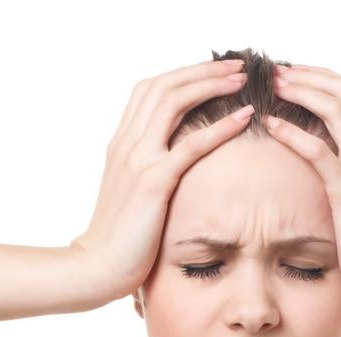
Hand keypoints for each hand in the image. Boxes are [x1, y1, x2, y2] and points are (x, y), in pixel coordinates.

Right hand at [68, 58, 255, 302]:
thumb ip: (147, 172)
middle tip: (236, 66)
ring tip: (241, 80)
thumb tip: (172, 166)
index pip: (151, 90)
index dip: (184, 74)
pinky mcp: (153, 182)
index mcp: (122, 143)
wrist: (96, 266)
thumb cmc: (119, 239)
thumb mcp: (131, 194)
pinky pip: (190, 145)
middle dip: (202, 70)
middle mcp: (127, 143)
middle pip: (164, 86)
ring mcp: (138, 159)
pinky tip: (243, 118)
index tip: (214, 71)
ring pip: (174, 102)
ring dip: (211, 85)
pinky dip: (220, 127)